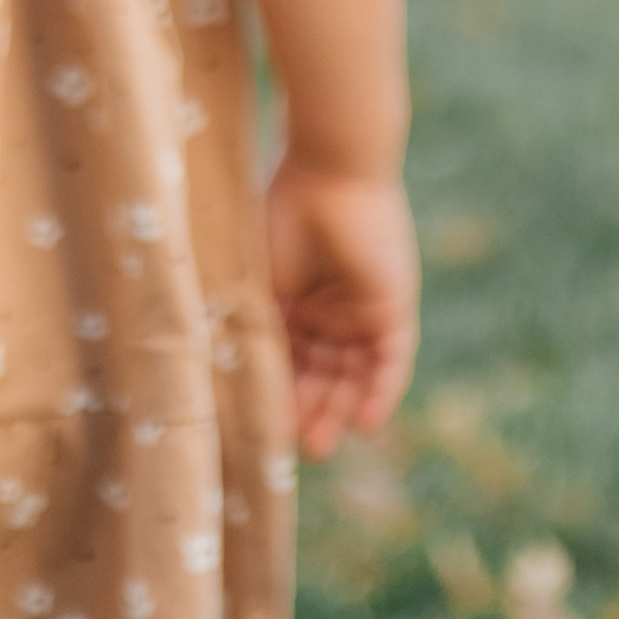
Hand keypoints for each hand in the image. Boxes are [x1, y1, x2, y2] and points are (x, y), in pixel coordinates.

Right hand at [264, 155, 419, 457]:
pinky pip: (391, 360)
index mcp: (293, 297)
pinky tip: (365, 424)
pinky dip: (380, 392)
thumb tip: (225, 382)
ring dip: (339, 409)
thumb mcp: (258, 282)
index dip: (276, 393)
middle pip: (322, 372)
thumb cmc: (279, 215)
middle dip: (309, 411)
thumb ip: (253, 328)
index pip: (288, 358)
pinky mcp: (393, 306)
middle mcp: (330, 306)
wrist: (327, 169)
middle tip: (294, 448)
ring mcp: (362, 307)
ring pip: (353, 373)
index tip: (260, 427)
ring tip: (321, 445)